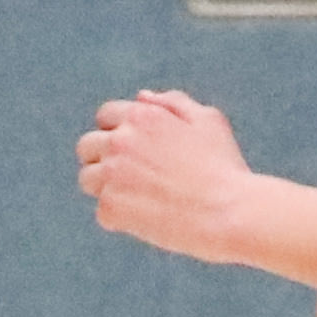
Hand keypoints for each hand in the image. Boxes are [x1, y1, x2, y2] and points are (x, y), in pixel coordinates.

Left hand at [77, 88, 256, 261]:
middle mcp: (119, 142)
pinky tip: (150, 219)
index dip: (117, 132)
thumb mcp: (208, 122)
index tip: (134, 151)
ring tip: (141, 200)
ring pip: (88, 179)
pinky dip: (121, 219)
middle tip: (133, 178)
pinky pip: (103, 212)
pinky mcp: (110, 208)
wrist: (229, 212)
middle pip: (87, 147)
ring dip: (107, 189)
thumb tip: (141, 97)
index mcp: (140, 116)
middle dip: (104, 159)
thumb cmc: (223, 167)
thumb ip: (173, 103)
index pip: (105, 116)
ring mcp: (111, 175)